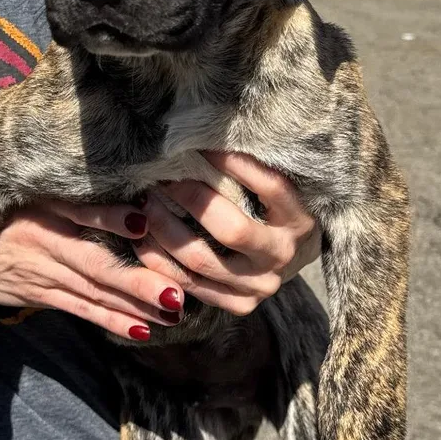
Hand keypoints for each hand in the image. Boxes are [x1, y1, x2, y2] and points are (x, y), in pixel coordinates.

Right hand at [0, 201, 185, 341]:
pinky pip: (80, 309)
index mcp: (43, 213)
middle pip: (95, 265)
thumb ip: (79, 200)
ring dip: (131, 306)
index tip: (146, 222)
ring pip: (93, 293)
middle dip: (136, 282)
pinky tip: (140, 331)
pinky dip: (109, 320)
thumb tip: (131, 203)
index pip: (82, 215)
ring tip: (172, 315)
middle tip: (175, 295)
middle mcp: (45, 246)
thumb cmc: (4, 212)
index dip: (112, 220)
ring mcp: (42, 275)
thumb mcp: (33, 196)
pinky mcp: (40, 295)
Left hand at [135, 153, 321, 315]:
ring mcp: (260, 285)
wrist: (287, 257)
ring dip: (164, 229)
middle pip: (231, 230)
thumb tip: (202, 135)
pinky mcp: (239, 304)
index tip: (200, 145)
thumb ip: (247, 171)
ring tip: (145, 204)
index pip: (270, 187)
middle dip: (191, 199)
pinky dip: (159, 261)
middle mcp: (282, 255)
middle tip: (163, 179)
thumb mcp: (272, 190)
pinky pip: (189, 285)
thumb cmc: (271, 210)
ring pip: (201, 260)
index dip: (235, 165)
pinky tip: (141, 238)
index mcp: (298, 220)